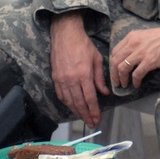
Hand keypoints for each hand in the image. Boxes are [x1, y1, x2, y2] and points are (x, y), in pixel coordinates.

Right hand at [50, 11, 107, 127]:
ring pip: (69, 101)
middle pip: (79, 103)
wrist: (65, 35)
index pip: (90, 98)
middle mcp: (71, 80)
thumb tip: (104, 93)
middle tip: (91, 123)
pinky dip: (67, 103)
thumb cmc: (83, 45)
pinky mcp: (55, 78)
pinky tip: (72, 107)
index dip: (94, 110)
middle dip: (86, 115)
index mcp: (83, 75)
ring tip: (83, 118)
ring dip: (76, 112)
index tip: (97, 119)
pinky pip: (61, 95)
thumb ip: (99, 78)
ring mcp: (61, 80)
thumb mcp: (97, 59)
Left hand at [109, 20, 159, 89]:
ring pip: (122, 69)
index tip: (115, 72)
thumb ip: (136, 44)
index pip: (114, 52)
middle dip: (114, 75)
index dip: (112, 64)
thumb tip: (130, 57)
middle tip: (117, 82)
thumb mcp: (146, 36)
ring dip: (122, 79)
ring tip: (125, 85)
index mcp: (132, 37)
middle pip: (115, 62)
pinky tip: (137, 84)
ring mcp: (141, 53)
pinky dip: (135, 81)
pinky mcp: (150, 61)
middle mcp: (133, 44)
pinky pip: (136, 74)